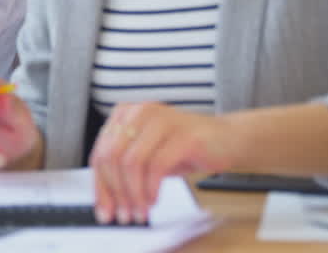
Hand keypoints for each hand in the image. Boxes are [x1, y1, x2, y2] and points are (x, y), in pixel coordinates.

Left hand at [89, 102, 232, 223]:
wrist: (227, 138)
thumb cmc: (185, 147)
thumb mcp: (148, 156)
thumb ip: (124, 170)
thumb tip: (106, 201)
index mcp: (126, 114)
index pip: (100, 153)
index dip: (100, 186)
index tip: (105, 211)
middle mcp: (140, 112)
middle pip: (112, 157)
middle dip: (116, 193)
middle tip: (125, 215)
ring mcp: (162, 120)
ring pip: (131, 162)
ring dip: (134, 193)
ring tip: (141, 211)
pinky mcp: (183, 135)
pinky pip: (156, 166)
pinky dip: (151, 188)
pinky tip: (154, 200)